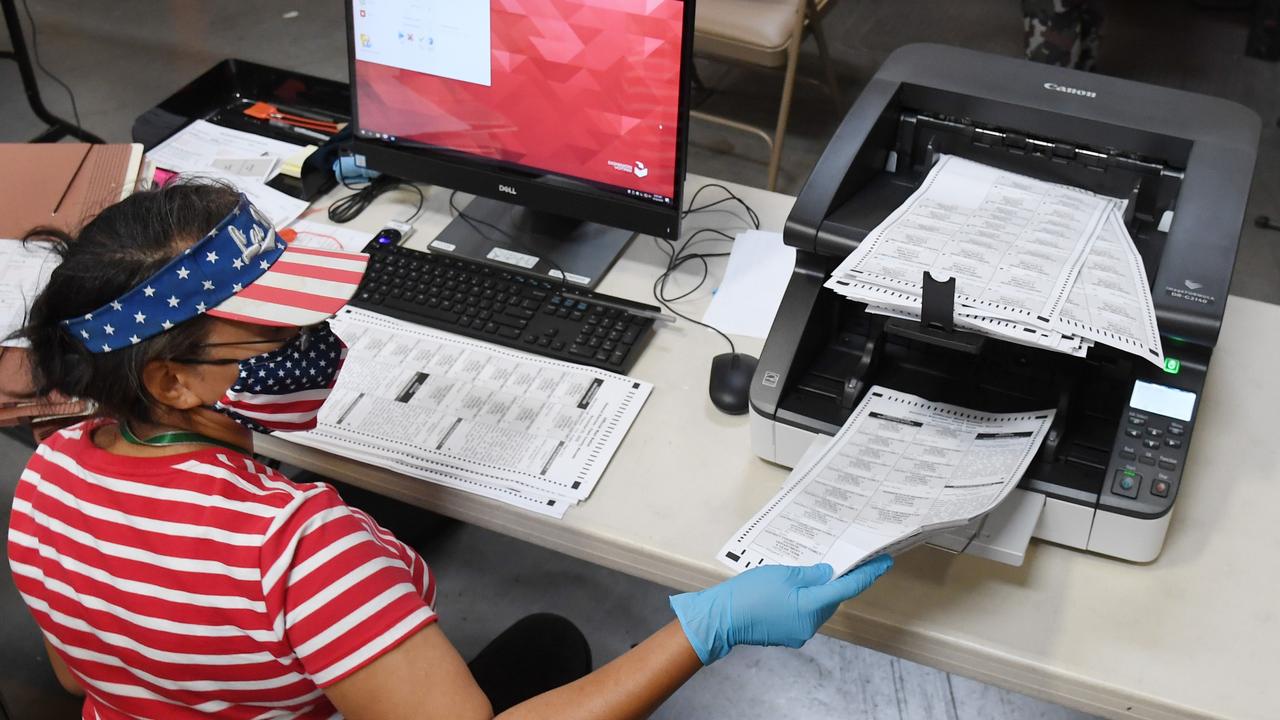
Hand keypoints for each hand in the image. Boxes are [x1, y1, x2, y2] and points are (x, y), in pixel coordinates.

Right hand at [669, 555, 892, 664]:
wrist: (721, 618)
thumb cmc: (749, 593)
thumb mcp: (782, 574)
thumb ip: (810, 574)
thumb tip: (828, 574)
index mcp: (811, 607)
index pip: (847, 588)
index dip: (868, 574)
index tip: (884, 562)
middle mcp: (810, 624)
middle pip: (833, 599)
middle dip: (838, 581)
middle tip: (842, 560)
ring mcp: (798, 632)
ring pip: (818, 607)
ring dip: (819, 591)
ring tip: (810, 572)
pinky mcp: (787, 634)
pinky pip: (804, 614)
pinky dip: (804, 600)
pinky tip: (794, 588)